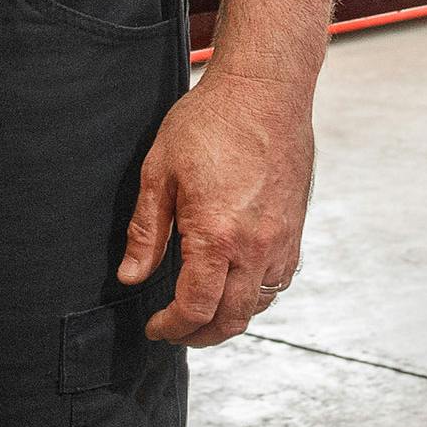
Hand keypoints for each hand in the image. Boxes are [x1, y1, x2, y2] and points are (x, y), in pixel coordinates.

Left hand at [117, 66, 316, 345]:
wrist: (265, 91)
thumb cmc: (211, 122)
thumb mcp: (160, 171)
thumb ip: (145, 231)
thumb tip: (131, 276)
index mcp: (216, 236)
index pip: (196, 308)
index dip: (172, 328)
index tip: (156, 327)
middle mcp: (256, 246)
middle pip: (232, 319)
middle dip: (201, 335)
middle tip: (177, 330)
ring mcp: (282, 239)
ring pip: (259, 304)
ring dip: (230, 316)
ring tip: (204, 309)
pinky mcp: (295, 228)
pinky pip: (279, 280)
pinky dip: (256, 294)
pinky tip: (236, 281)